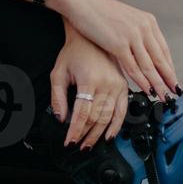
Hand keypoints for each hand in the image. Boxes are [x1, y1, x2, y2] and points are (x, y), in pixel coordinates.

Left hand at [50, 26, 131, 149]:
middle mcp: (107, 83)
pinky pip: (123, 110)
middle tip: (78, 145)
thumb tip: (61, 118)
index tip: (69, 141)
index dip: (75, 131)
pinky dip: (117, 125)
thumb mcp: (58, 73)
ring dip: (99, 134)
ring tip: (89, 144)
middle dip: (86, 135)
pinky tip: (110, 135)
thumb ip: (58, 98)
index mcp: (90, 80)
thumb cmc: (74, 53)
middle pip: (96, 118)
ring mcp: (117, 85)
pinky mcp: (124, 86)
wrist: (91, 37)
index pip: (82, 114)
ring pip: (109, 117)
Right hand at [55, 0, 178, 98]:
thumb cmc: (97, 11)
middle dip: (168, 79)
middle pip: (160, 59)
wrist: (80, 1)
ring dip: (158, 84)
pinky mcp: (119, 44)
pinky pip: (134, 67)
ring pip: (149, 66)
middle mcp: (144, 27)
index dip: (169, 67)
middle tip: (174, 93)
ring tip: (163, 97)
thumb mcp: (124, 20)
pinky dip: (142, 81)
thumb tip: (141, 52)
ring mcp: (132, 36)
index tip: (172, 80)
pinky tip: (147, 90)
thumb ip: (135, 34)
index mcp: (147, 21)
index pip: (163, 49)